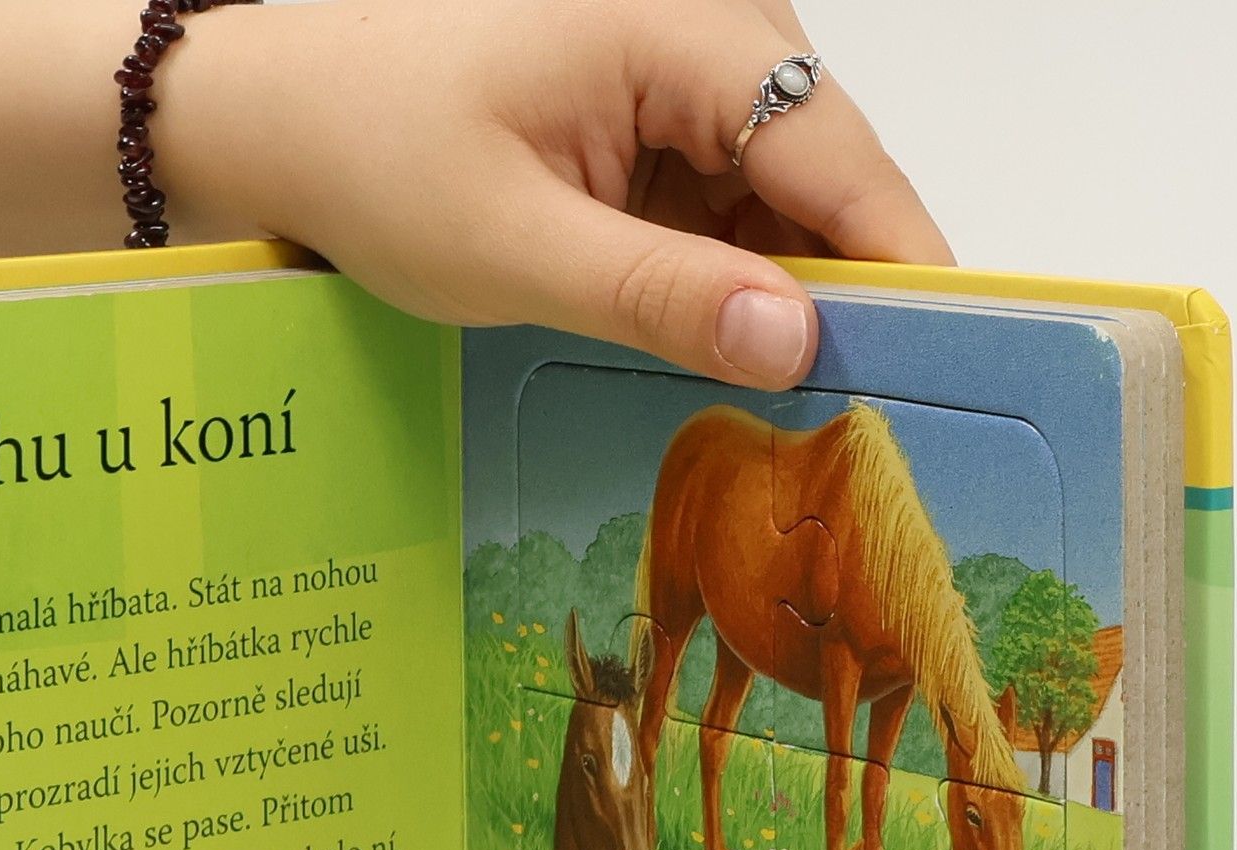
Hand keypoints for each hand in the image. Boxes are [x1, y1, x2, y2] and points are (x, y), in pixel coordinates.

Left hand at [171, 0, 951, 387]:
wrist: (281, 116)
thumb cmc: (373, 155)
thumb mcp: (515, 245)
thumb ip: (658, 293)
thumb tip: (793, 341)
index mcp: (680, 28)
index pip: (836, 150)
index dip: (898, 261)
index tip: (955, 363)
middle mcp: (704, 33)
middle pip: (822, 174)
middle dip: (843, 293)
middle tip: (863, 423)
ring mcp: (679, 77)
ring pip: (777, 200)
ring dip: (781, 297)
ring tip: (797, 413)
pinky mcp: (649, 123)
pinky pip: (722, 207)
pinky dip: (726, 282)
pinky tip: (722, 357)